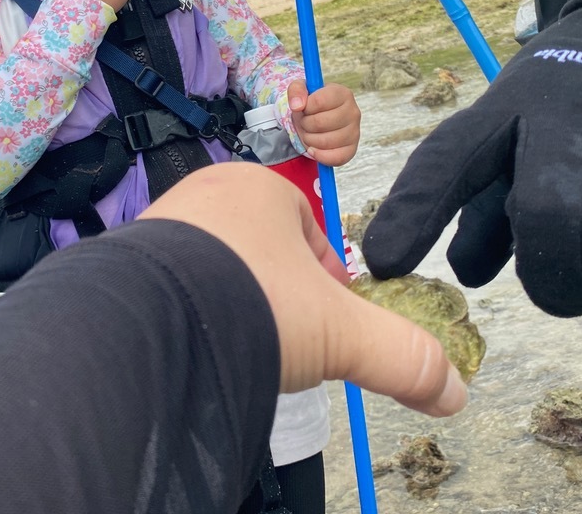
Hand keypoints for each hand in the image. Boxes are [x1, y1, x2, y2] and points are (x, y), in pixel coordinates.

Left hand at [142, 162, 466, 415]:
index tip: (326, 318)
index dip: (325, 277)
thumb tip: (453, 390)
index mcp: (264, 190)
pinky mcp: (128, 260)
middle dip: (275, 290)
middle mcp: (208, 195)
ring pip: (212, 264)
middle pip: (259, 246)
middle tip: (283, 336)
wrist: (154, 319)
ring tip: (240, 343)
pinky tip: (199, 343)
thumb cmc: (252, 301)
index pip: (308, 228)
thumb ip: (399, 355)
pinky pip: (170, 284)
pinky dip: (189, 311)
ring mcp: (161, 224)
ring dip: (231, 299)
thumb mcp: (341, 332)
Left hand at [286, 80, 360, 165]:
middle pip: (320, 123)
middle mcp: (353, 112)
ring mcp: (355, 132)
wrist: (318, 118)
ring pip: (325, 141)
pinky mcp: (352, 149)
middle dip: (305, 124)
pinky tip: (313, 149)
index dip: (305, 107)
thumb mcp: (301, 89)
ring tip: (310, 132)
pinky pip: (335, 158)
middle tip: (306, 122)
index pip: (319, 102)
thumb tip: (297, 105)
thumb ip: (296, 90)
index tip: (305, 107)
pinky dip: (319, 155)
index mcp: (343, 94)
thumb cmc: (311, 103)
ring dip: (309, 139)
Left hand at [362, 0, 581, 317]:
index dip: (413, 212)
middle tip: (561, 291)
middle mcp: (568, 112)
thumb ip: (484, 206)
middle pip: (549, 212)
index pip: (448, 158)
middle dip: (552, 277)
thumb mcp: (512, 134)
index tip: (384, 264)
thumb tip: (465, 273)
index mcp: (506, 110)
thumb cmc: (568, 101)